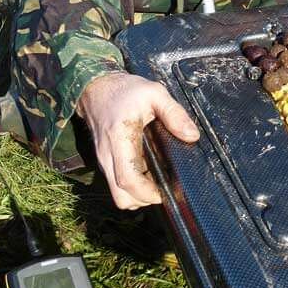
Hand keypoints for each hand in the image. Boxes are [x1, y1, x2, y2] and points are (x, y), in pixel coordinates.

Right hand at [76, 72, 199, 208]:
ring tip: (157, 180)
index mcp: (120, 139)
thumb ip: (174, 113)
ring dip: (138, 195)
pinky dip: (131, 187)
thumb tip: (192, 136)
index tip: (166, 190)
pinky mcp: (104, 161)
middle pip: (121, 197)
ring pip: (118, 194)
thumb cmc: (125, 90)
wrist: (95, 87)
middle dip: (144, 199)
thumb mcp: (154, 93)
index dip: (148, 192)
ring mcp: (103, 160)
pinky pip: (116, 184)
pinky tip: (147, 173)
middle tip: (164, 188)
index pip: (128, 179)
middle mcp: (107, 155)